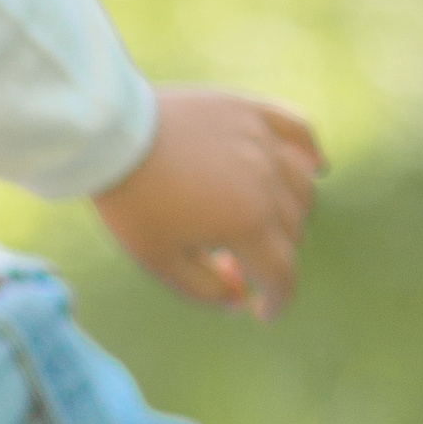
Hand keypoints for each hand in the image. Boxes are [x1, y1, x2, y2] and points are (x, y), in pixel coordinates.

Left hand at [92, 88, 323, 318]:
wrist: (109, 135)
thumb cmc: (131, 202)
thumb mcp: (159, 261)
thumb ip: (205, 290)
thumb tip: (241, 302)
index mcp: (247, 222)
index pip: (282, 274)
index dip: (277, 301)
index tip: (263, 313)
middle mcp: (267, 182)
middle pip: (293, 232)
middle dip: (268, 257)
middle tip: (230, 261)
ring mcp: (263, 142)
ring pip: (302, 187)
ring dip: (289, 213)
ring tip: (258, 221)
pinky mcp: (251, 110)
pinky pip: (299, 130)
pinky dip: (309, 153)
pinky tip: (313, 167)